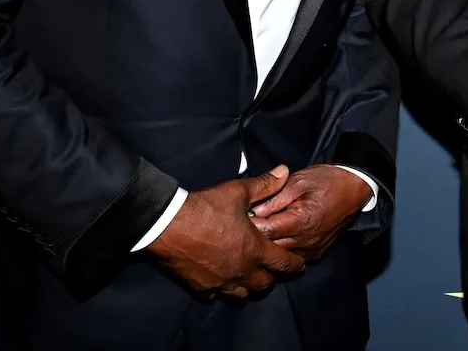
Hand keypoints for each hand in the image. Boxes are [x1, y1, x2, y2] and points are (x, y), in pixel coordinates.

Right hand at [147, 165, 305, 298]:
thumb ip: (265, 184)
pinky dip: (222, 289)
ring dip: (248, 286)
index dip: (296, 264)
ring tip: (249, 276)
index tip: (300, 264)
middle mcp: (241, 271)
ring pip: (242, 295)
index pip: (285, 264)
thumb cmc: (206, 208)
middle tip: (272, 267)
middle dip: (272, 276)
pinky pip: (216, 295)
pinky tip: (221, 280)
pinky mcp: (200, 286)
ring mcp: (220, 282)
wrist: (167, 224)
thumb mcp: (238, 191)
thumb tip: (284, 171)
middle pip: (264, 284)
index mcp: (256, 250)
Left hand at [248, 165, 373, 260]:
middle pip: (269, 248)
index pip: (264, 230)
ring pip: (278, 257)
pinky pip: (292, 257)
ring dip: (267, 247)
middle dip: (254, 237)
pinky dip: (281, 250)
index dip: (249, 224)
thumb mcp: (298, 181)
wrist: (355, 189)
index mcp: (300, 221)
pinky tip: (275, 239)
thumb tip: (250, 210)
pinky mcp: (315, 254)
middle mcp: (305, 241)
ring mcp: (311, 250)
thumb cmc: (327, 181)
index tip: (238, 216)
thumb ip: (273, 197)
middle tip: (242, 226)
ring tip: (257, 233)